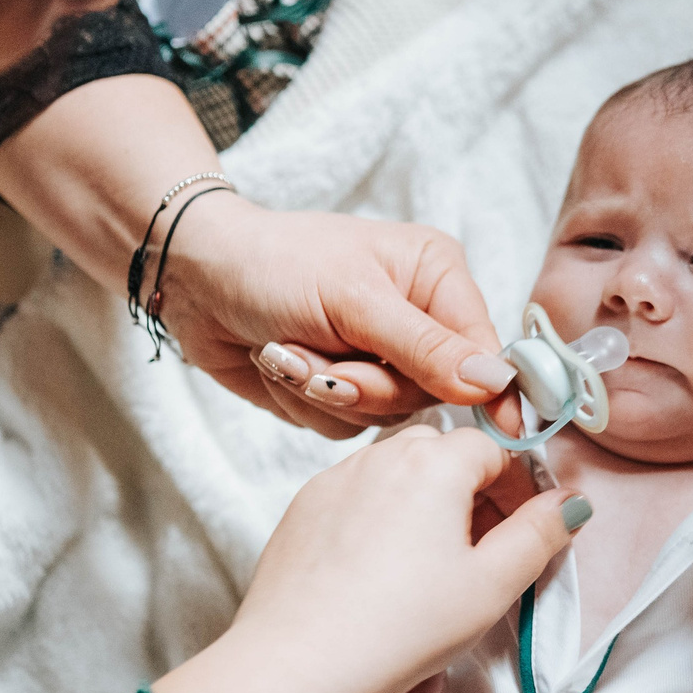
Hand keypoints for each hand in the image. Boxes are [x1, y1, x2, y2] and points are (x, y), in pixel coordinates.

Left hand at [155, 427, 587, 692]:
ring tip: (429, 579)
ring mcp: (333, 481)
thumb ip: (540, 534)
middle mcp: (378, 455)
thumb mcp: (492, 586)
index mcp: (433, 462)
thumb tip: (569, 502)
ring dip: (423, 514)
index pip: (493, 450)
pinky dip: (378, 530)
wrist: (294, 668)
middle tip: (479, 558)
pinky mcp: (301, 513)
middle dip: (469, 498)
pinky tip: (380, 584)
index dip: (516, 491)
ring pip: (396, 480)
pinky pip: (355, 504)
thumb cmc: (400, 629)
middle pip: (442, 457)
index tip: (521, 537)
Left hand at [165, 197, 516, 437]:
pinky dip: (303, 402)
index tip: (500, 427)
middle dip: (367, 385)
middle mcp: (416, 319)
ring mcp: (378, 358)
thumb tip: (495, 382)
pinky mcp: (341, 389)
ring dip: (326, 390)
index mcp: (435, 276)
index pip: (484, 349)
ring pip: (383, 417)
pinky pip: (343, 428)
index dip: (486, 391)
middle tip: (322, 358)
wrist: (192, 280)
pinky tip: (279, 363)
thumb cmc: (272, 264)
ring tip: (287, 349)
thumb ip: (426, 347)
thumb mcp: (355, 299)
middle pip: (431, 395)